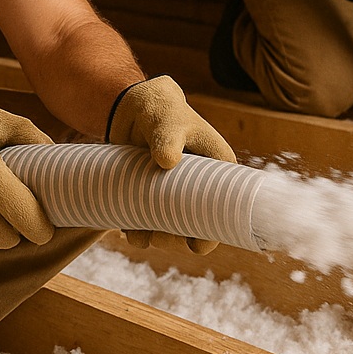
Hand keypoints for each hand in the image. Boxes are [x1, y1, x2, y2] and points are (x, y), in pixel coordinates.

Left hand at [107, 75, 236, 253]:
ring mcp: (174, 193)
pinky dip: (138, 229)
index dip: (213, 232)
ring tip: (139, 236)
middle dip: (178, 239)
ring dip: (156, 238)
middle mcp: (198, 186)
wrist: (134, 108)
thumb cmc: (162, 111)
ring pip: (170, 228)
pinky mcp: (151, 195)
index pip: (224, 209)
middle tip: (158, 238)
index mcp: (217, 170)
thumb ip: (168, 138)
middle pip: (195, 225)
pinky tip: (127, 229)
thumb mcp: (167, 122)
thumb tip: (167, 161)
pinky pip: (148, 221)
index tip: (195, 245)